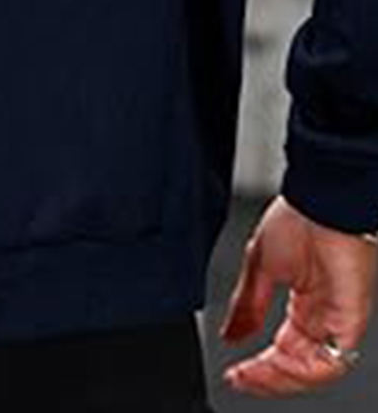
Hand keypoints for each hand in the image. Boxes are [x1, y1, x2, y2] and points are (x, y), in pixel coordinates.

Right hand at [218, 193, 376, 396]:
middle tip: (239, 379)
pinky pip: (331, 360)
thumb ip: (246, 306)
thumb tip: (229, 336)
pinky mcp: (350, 319)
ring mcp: (338, 320)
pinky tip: (275, 366)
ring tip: (251, 376)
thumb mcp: (258, 266)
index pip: (283, 350)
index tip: (234, 373)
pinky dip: (302, 370)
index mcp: (304, 305)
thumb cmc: (297, 220)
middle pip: (298, 366)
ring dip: (280, 379)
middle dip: (266, 378)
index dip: (259, 366)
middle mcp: (322, 318)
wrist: (317, 200)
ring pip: (314, 370)